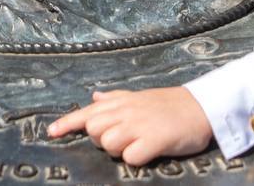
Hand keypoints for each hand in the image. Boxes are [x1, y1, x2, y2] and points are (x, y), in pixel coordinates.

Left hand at [48, 88, 212, 166]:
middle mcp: (127, 111)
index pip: (87, 112)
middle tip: (123, 138)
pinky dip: (137, 158)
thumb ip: (115, 98)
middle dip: (101, 139)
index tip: (51, 133)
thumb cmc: (168, 105)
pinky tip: (149, 151)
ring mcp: (140, 124)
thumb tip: (96, 95)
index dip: (67, 123)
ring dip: (120, 150)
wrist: (202, 107)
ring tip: (139, 143)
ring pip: (108, 144)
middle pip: (93, 129)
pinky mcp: (155, 139)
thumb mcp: (139, 97)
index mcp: (122, 101)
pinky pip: (131, 157)